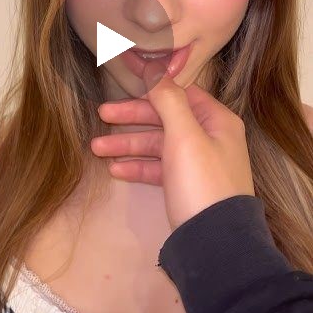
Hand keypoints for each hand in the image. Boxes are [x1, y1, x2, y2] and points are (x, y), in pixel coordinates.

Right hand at [91, 60, 254, 230]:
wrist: (215, 243)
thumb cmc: (201, 182)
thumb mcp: (184, 136)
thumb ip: (168, 101)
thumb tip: (155, 69)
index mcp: (216, 120)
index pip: (179, 94)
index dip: (150, 89)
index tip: (121, 85)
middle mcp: (210, 138)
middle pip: (165, 119)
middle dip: (131, 119)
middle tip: (100, 115)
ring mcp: (198, 164)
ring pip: (158, 145)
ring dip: (128, 145)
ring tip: (95, 148)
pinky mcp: (186, 187)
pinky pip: (159, 169)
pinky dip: (138, 167)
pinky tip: (115, 170)